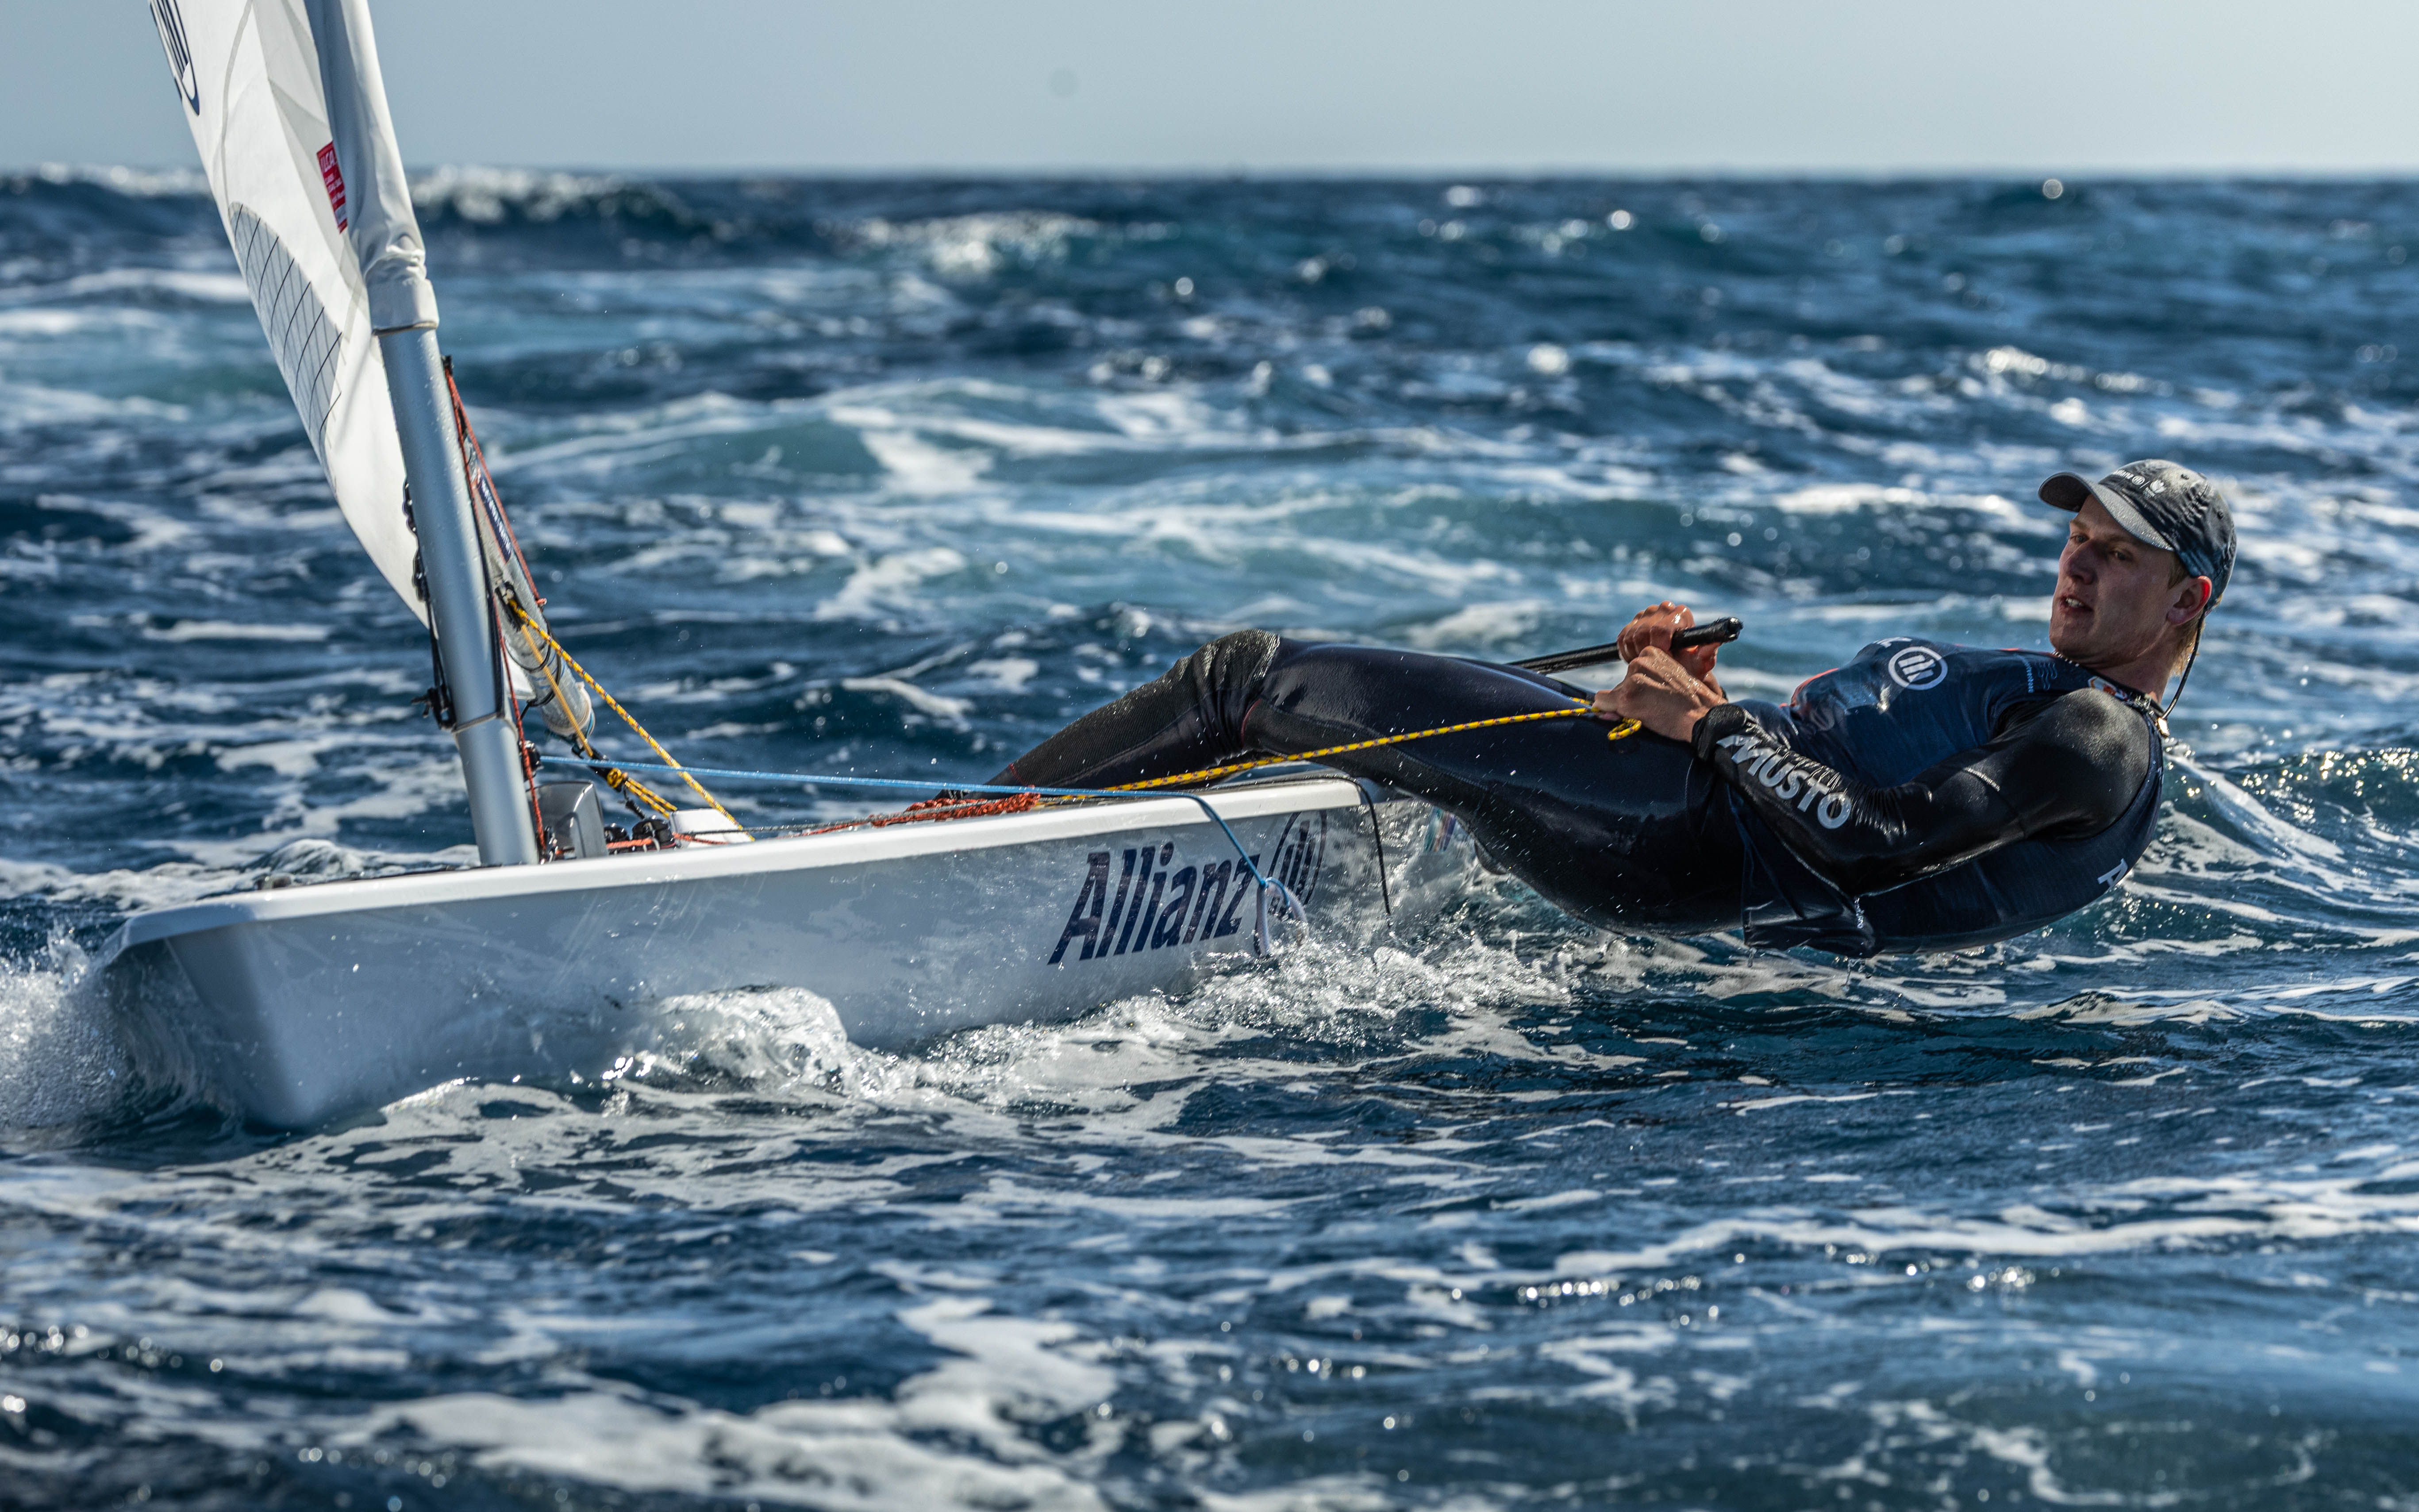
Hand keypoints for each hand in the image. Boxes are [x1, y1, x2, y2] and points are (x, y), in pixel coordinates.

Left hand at [1594, 647, 1726, 742]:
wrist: (1703, 716)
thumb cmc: (1694, 700)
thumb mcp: (1674, 678)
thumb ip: (1650, 678)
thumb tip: (1618, 685)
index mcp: (1652, 652)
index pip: (1634, 671)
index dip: (1644, 688)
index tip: (1659, 695)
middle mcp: (1639, 661)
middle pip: (1623, 683)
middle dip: (1634, 697)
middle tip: (1658, 706)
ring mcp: (1632, 679)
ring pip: (1615, 695)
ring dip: (1628, 707)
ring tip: (1654, 711)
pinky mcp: (1626, 697)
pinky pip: (1603, 704)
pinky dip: (1610, 712)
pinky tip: (1637, 716)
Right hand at [1614, 600, 1724, 692]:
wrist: (1677, 666)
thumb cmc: (1691, 665)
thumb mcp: (1701, 662)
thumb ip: (1708, 651)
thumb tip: (1716, 641)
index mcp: (1681, 614)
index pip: (1661, 629)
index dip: (1659, 647)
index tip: (1664, 659)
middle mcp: (1665, 608)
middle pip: (1644, 632)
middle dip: (1647, 652)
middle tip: (1654, 663)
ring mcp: (1647, 613)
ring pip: (1632, 636)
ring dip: (1637, 654)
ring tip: (1648, 662)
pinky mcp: (1633, 622)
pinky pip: (1623, 638)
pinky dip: (1627, 653)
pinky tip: (1639, 658)